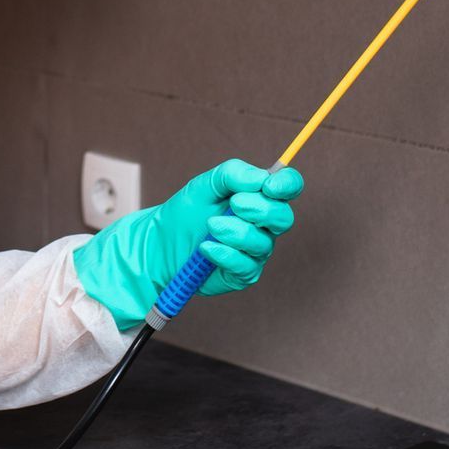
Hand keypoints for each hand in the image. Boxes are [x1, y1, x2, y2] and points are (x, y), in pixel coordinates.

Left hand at [73, 159, 304, 330]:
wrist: (159, 244)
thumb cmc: (186, 213)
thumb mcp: (205, 185)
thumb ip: (233, 174)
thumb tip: (261, 178)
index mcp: (259, 198)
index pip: (289, 187)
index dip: (287, 185)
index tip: (269, 185)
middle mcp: (263, 226)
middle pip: (283, 217)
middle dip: (260, 209)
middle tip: (234, 204)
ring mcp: (255, 252)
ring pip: (262, 243)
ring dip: (235, 232)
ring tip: (210, 226)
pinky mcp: (243, 274)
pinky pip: (245, 265)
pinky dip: (224, 253)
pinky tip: (205, 248)